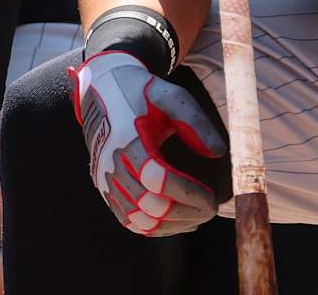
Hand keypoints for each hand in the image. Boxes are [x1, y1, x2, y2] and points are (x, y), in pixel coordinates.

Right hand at [70, 51, 226, 236]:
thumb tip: (217, 152)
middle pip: (151, 206)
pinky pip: (128, 219)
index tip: (212, 197)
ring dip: (172, 224)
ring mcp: (106, 179)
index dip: (189, 194)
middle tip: (211, 209)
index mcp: (128, 140)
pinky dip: (153, 228)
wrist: (100, 89)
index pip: (159, 180)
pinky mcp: (104, 187)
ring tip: (197, 217)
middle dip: (186, 213)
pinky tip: (175, 221)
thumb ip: (194, 121)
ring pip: (139, 219)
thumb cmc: (140, 91)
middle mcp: (113, 164)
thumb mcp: (170, 95)